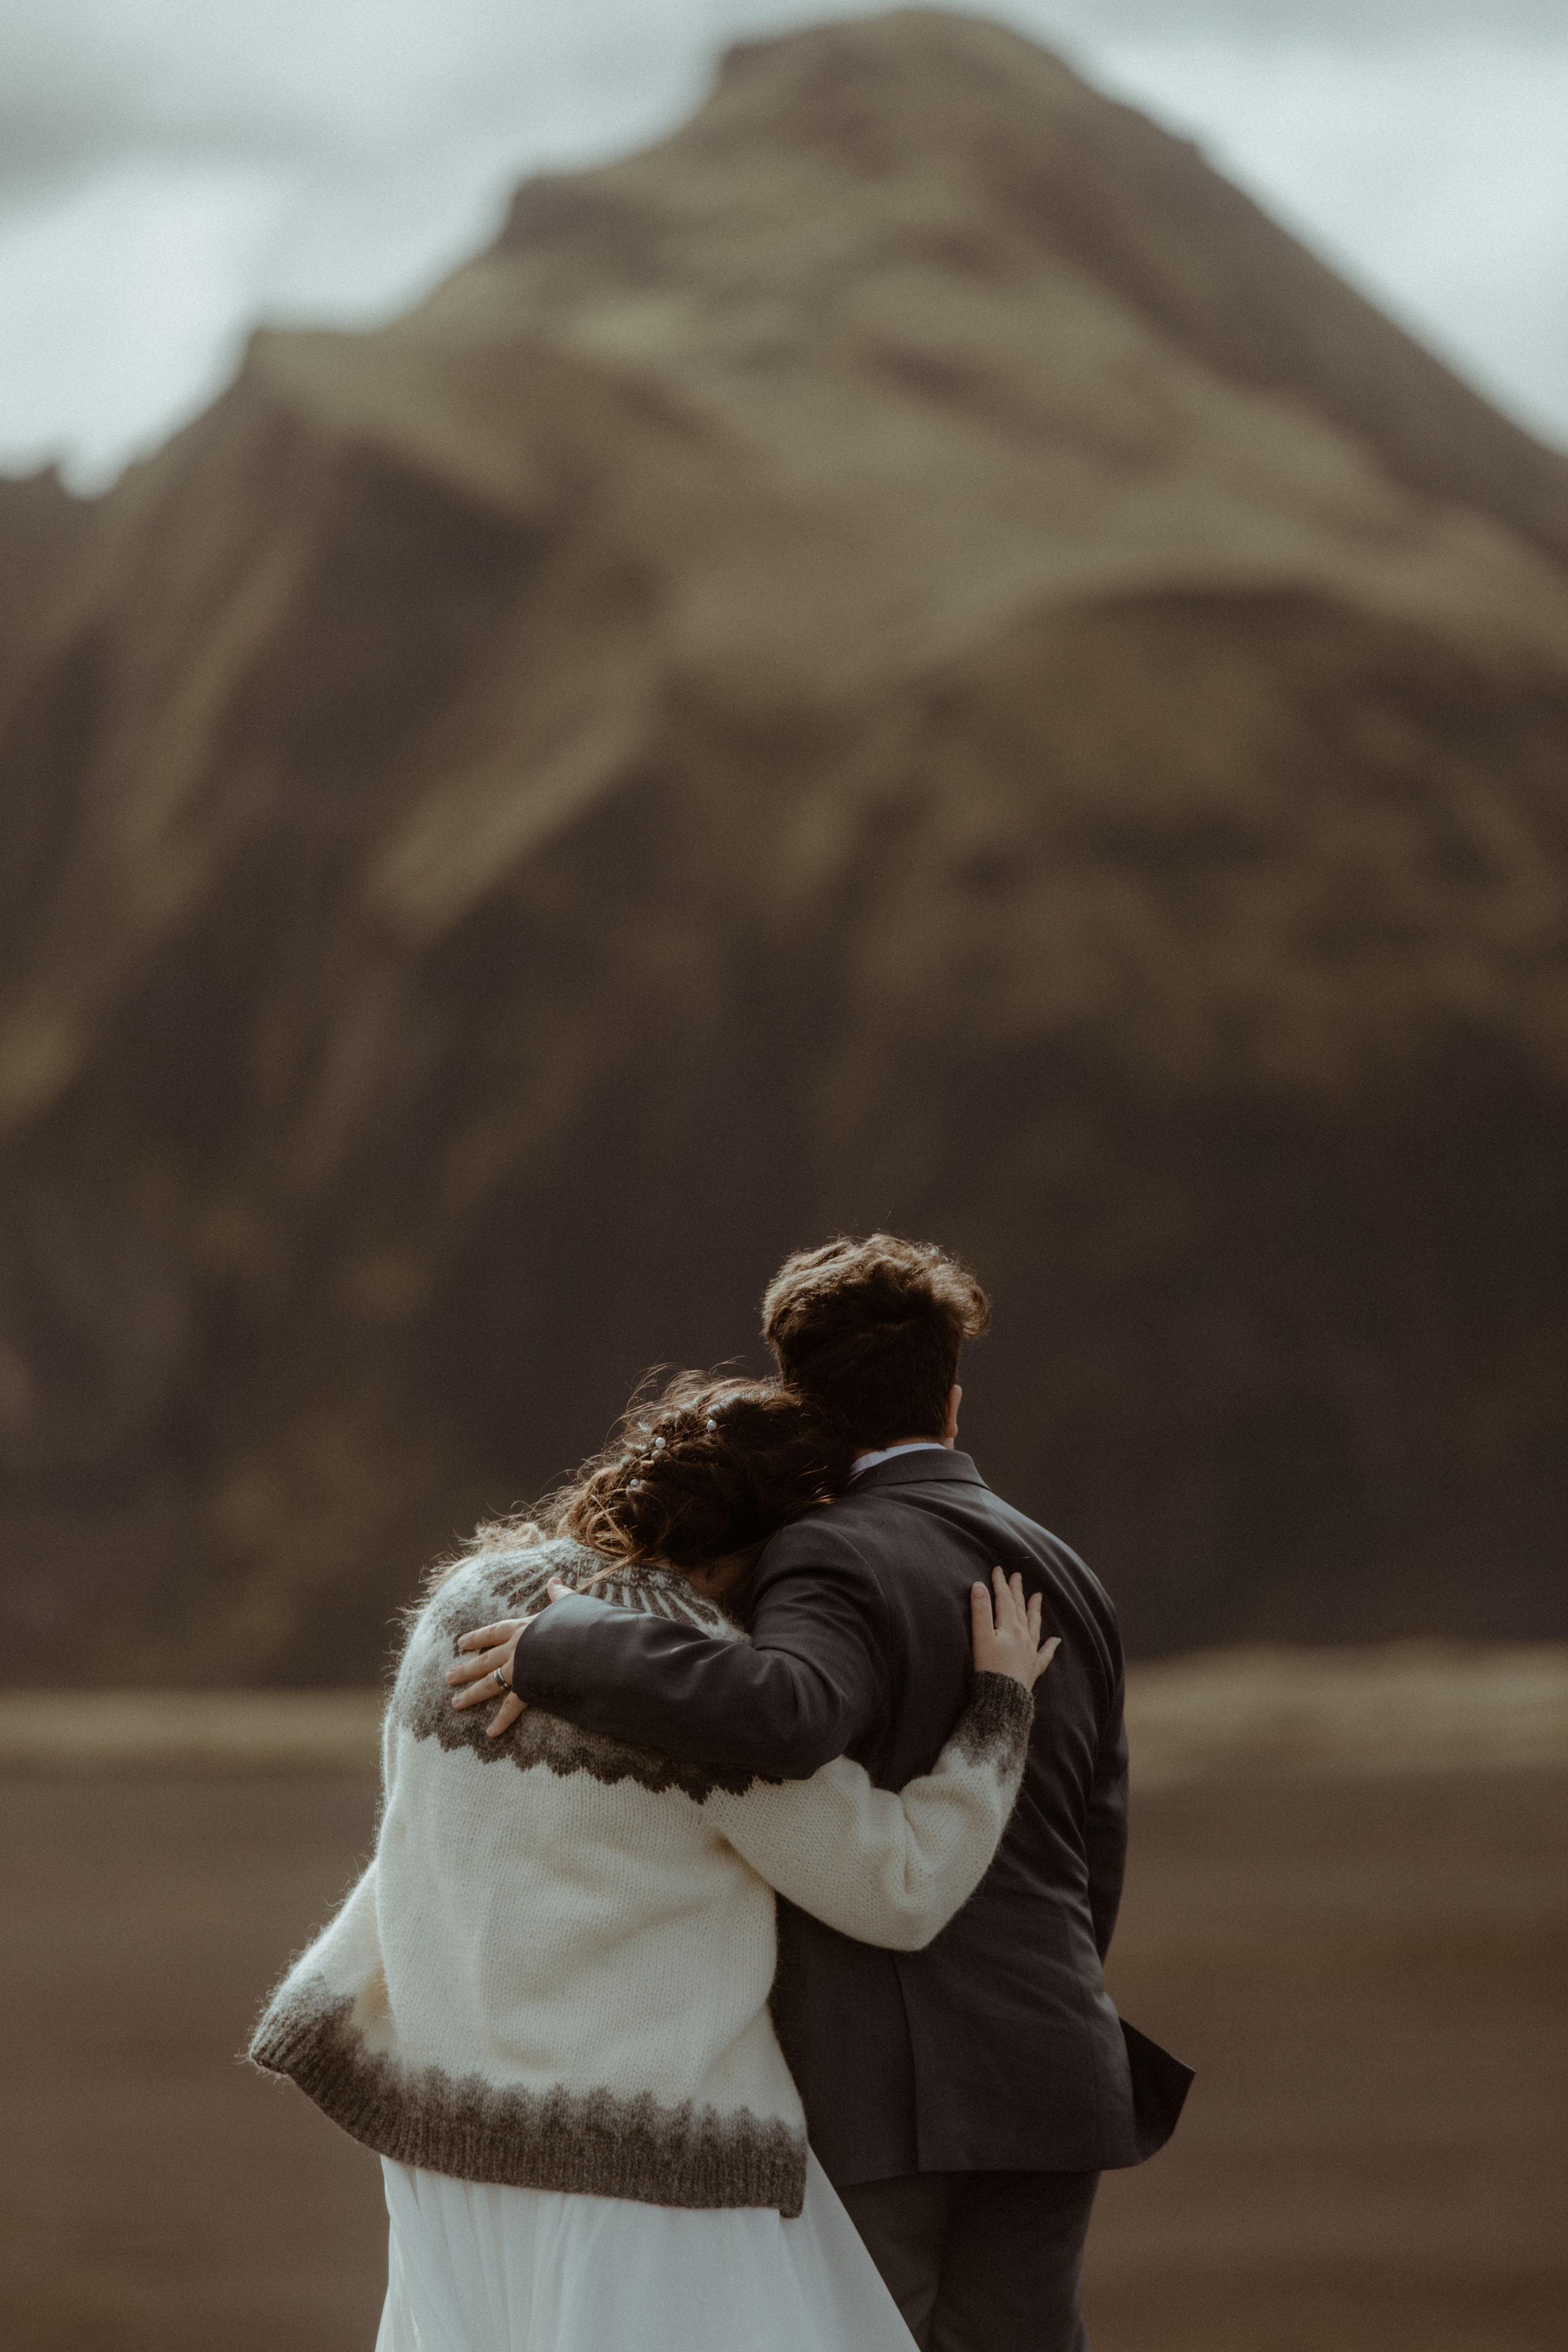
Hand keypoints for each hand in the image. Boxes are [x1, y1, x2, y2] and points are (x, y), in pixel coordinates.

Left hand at [446, 1580, 571, 1739]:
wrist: (583, 1643)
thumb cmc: (577, 1622)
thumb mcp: (568, 1604)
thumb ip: (559, 1595)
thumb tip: (555, 1579)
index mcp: (523, 1628)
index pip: (494, 1632)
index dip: (478, 1637)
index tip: (461, 1643)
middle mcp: (515, 1649)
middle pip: (484, 1660)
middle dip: (465, 1669)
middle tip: (447, 1678)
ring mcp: (518, 1669)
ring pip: (489, 1683)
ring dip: (472, 1694)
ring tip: (455, 1703)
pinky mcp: (527, 1688)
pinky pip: (511, 1707)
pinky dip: (501, 1721)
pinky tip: (489, 1733)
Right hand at [969, 1567, 1058, 1689]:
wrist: (1004, 1698)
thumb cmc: (989, 1668)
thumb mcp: (981, 1637)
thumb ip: (980, 1611)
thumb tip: (978, 1586)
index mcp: (1010, 1627)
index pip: (1005, 1600)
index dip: (1000, 1584)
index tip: (998, 1569)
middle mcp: (1023, 1637)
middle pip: (1020, 1609)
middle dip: (1017, 1591)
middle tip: (1018, 1576)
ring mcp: (1030, 1652)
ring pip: (1034, 1626)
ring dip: (1035, 1610)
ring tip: (1038, 1597)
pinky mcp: (1032, 1668)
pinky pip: (1044, 1654)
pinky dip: (1050, 1646)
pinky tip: (1056, 1641)